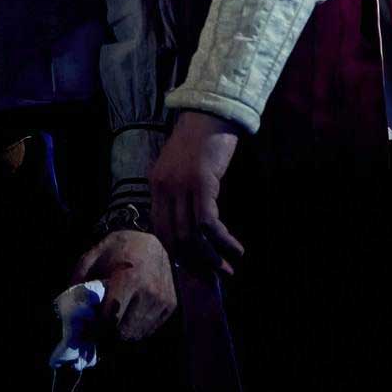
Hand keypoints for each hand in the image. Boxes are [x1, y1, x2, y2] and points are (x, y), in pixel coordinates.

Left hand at [71, 228, 177, 340]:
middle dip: (108, 335)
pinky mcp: (171, 304)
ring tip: (112, 322)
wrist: (148, 240)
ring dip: (123, 333)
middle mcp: (149, 292)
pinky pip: (150, 329)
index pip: (109, 320)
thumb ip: (79, 283)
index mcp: (128, 279)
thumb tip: (69, 312)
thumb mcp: (91, 258)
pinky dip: (137, 328)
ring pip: (138, 334)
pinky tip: (128, 316)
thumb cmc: (116, 249)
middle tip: (98, 329)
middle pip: (124, 332)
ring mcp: (162, 299)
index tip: (85, 333)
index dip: (95, 331)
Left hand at [151, 110, 244, 276]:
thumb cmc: (203, 141)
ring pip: (190, 234)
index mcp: (156, 185)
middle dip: (194, 262)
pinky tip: (235, 248)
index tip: (192, 267)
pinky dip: (222, 240)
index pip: (160, 229)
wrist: (212, 114)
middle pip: (174, 237)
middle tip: (211, 277)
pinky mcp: (200, 184)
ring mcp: (180, 186)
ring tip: (226, 270)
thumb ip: (182, 193)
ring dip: (210, 257)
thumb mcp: (184, 169)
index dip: (176, 252)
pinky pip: (208, 223)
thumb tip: (195, 228)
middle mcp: (163, 188)